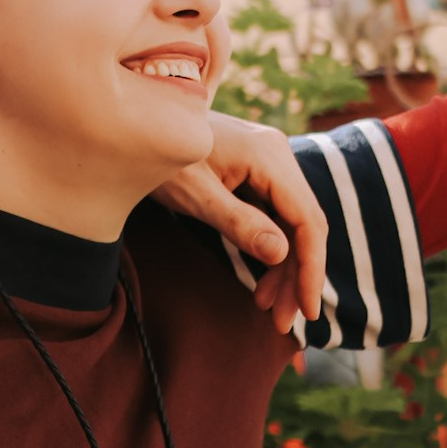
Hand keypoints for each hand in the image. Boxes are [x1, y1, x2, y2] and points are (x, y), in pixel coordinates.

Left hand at [151, 113, 326, 335]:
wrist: (135, 126)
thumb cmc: (157, 156)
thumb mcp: (194, 195)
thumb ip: (238, 223)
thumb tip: (281, 254)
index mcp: (270, 156)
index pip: (307, 221)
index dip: (311, 269)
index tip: (307, 310)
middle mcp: (277, 155)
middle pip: (302, 225)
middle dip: (295, 276)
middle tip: (282, 321)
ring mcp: (268, 162)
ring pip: (289, 224)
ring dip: (283, 268)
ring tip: (268, 308)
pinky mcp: (254, 171)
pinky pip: (273, 215)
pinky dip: (268, 248)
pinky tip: (260, 282)